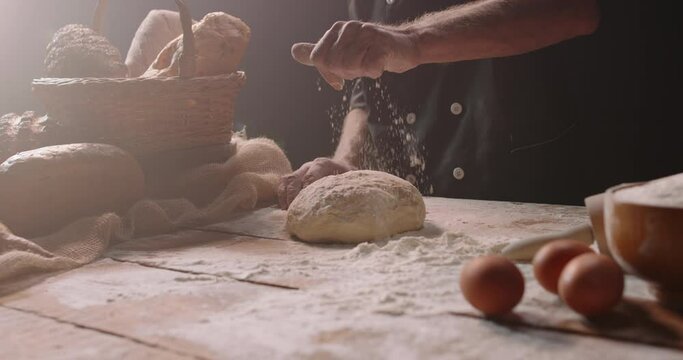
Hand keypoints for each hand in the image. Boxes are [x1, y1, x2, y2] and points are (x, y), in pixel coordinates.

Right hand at [278, 157, 355, 208]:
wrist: (342, 166)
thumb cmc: (347, 176)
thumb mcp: (352, 179)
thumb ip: (348, 186)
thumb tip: (349, 201)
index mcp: (322, 164)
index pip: (310, 176)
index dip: (306, 190)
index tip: (306, 206)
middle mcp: (308, 166)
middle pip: (294, 179)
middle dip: (292, 196)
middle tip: (294, 213)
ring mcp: (300, 171)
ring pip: (286, 181)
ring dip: (285, 197)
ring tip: (288, 212)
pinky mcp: (295, 178)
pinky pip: (283, 185)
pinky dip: (282, 197)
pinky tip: (286, 209)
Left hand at [291, 21, 418, 89]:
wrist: (405, 45)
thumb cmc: (372, 50)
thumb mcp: (342, 50)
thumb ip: (319, 52)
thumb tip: (294, 51)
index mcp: (336, 30)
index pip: (318, 58)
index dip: (327, 73)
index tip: (339, 79)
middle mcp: (350, 28)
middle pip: (333, 64)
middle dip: (346, 73)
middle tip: (360, 68)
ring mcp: (367, 34)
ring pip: (350, 66)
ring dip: (361, 72)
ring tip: (370, 64)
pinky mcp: (382, 45)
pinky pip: (370, 68)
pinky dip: (374, 72)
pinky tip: (380, 65)